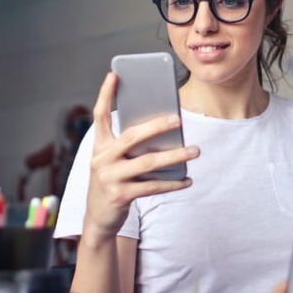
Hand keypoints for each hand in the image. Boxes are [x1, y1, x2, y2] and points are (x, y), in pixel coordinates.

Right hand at [82, 72, 197, 243]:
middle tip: (178, 120)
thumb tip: (165, 131)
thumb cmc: (112, 181)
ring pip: (147, 163)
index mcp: (99, 146)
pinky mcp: (120, 196)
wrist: (98, 218)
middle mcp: (101, 159)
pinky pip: (152, 187)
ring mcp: (110, 178)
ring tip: (195, 150)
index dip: (105, 94)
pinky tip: (187, 179)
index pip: (99, 115)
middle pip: (132, 137)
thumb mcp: (113, 161)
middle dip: (156, 126)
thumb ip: (129, 146)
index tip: (114, 74)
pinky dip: (172, 183)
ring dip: (175, 156)